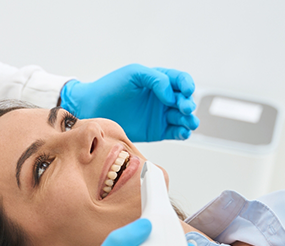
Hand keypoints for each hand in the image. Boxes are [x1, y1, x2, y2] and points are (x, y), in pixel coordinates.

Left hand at [60, 64, 199, 141]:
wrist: (94, 109)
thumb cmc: (111, 88)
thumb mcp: (134, 74)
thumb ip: (156, 79)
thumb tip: (171, 95)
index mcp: (160, 80)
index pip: (181, 80)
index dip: (187, 85)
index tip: (186, 91)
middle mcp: (163, 98)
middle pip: (185, 100)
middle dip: (188, 104)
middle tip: (184, 108)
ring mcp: (161, 115)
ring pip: (183, 118)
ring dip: (189, 120)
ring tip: (188, 123)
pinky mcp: (158, 131)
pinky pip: (175, 132)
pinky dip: (182, 133)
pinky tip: (182, 132)